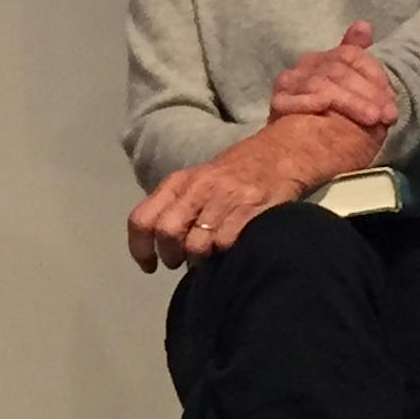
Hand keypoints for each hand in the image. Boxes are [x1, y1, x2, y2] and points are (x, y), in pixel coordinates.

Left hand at [126, 142, 306, 272]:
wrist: (280, 153)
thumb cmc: (233, 174)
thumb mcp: (196, 182)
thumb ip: (175, 208)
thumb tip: (159, 247)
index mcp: (177, 182)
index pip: (141, 218)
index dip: (139, 247)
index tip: (148, 265)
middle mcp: (197, 188)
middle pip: (167, 232)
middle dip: (170, 255)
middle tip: (180, 262)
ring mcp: (224, 197)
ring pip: (196, 244)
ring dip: (199, 259)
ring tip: (207, 257)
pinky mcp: (251, 208)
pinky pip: (226, 243)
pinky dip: (224, 254)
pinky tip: (229, 249)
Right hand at [268, 21, 396, 130]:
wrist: (301, 154)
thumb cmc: (334, 123)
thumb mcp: (353, 92)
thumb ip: (357, 59)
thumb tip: (363, 24)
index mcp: (320, 61)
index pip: (349, 54)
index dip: (374, 74)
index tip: (391, 98)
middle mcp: (302, 68)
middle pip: (338, 70)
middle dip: (367, 93)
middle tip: (386, 115)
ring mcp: (287, 85)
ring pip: (323, 84)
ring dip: (351, 103)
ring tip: (372, 121)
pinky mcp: (278, 104)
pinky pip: (295, 99)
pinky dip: (310, 103)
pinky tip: (327, 110)